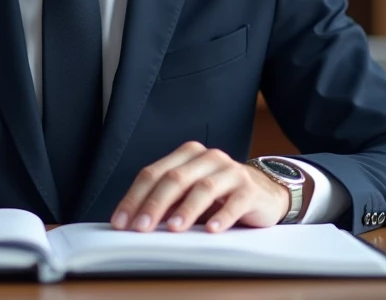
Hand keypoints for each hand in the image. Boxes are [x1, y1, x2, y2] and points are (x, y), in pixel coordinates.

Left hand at [111, 141, 309, 232]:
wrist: (264, 193)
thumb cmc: (219, 195)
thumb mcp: (189, 194)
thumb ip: (166, 202)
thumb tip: (134, 222)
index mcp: (186, 155)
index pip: (153, 173)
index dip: (134, 198)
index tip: (121, 222)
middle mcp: (207, 158)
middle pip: (175, 179)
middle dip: (155, 204)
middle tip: (141, 227)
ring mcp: (230, 171)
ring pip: (203, 188)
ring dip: (186, 210)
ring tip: (173, 229)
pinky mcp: (250, 189)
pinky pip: (234, 202)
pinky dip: (221, 217)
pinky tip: (211, 230)